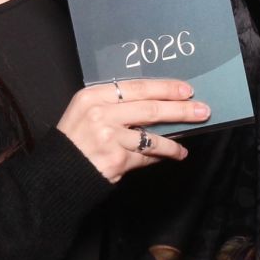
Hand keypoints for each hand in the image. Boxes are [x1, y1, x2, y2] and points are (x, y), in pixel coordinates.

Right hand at [55, 77, 207, 182]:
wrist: (57, 172)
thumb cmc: (74, 139)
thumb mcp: (86, 111)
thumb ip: (114, 104)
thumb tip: (156, 103)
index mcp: (93, 95)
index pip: (137, 87)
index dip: (165, 88)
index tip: (186, 90)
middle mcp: (101, 113)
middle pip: (150, 109)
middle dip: (180, 110)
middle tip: (202, 110)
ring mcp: (109, 137)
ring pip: (152, 137)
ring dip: (174, 142)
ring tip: (185, 146)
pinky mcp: (116, 160)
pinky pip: (146, 157)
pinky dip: (159, 156)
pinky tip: (170, 156)